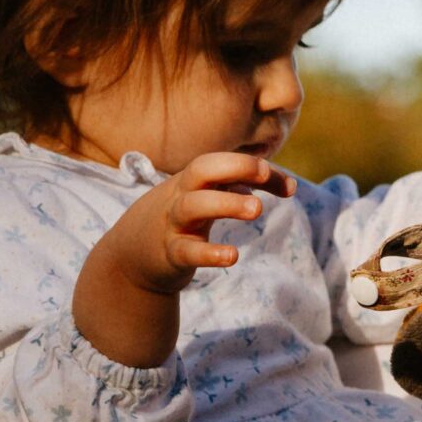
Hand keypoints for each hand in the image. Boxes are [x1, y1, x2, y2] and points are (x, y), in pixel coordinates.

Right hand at [74, 153, 294, 366]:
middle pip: (202, 170)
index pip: (223, 163)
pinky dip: (210, 253)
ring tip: (257, 208)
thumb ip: (247, 190)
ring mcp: (173, 223)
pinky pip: (188, 250)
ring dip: (226, 203)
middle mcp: (182, 195)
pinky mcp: (170, 254)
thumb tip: (290, 186)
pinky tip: (232, 255)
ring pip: (194, 206)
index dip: (253, 168)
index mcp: (193, 181)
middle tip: (263, 173)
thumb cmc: (182, 221)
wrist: (131, 258)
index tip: (287, 186)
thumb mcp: (210, 200)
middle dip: (234, 167)